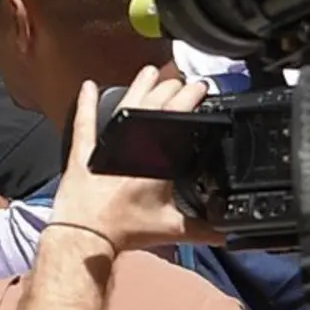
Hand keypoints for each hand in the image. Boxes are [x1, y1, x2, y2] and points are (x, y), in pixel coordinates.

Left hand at [51, 67, 219, 251]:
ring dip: (139, 87)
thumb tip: (227, 235)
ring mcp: (105, 146)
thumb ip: (203, 230)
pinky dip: (86, 102)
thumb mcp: (170, 229)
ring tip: (150, 73)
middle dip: (171, 90)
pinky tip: (88, 86)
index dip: (191, 99)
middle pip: (153, 106)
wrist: (85, 237)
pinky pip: (84, 121)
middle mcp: (130, 147)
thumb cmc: (122, 231)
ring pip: (125, 107)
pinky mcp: (82, 152)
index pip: (178, 118)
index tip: (202, 88)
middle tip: (182, 81)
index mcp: (155, 160)